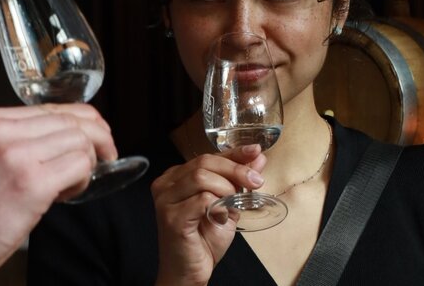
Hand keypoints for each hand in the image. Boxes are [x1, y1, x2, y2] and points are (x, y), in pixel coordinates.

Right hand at [0, 104, 116, 284]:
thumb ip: (14, 140)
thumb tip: (61, 135)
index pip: (53, 107)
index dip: (82, 122)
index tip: (92, 138)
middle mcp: (1, 129)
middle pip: (72, 118)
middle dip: (97, 137)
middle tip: (105, 157)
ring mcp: (16, 154)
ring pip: (80, 140)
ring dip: (87, 163)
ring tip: (70, 185)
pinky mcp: (30, 182)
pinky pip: (80, 165)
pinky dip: (83, 179)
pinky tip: (66, 194)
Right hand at [151, 145, 265, 285]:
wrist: (189, 272)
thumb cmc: (204, 240)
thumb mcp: (227, 205)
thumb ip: (239, 181)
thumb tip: (257, 158)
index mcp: (176, 177)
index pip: (207, 156)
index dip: (234, 153)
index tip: (255, 151)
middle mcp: (166, 184)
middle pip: (204, 162)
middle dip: (235, 170)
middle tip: (255, 182)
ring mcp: (165, 200)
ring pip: (202, 177)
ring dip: (226, 188)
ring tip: (232, 205)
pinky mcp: (171, 217)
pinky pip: (201, 199)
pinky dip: (218, 205)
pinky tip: (220, 217)